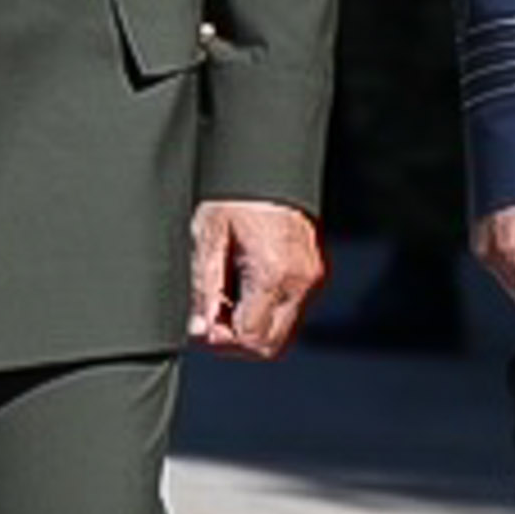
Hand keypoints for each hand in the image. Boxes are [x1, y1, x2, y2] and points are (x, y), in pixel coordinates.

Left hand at [189, 200, 323, 356]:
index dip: (221, 341)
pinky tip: (244, 291)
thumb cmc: (238, 197)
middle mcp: (299, 282)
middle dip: (236, 341)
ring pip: (282, 334)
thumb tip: (200, 328)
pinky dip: (265, 313)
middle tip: (211, 320)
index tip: (202, 328)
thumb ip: (203, 289)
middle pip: (270, 344)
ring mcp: (311, 281)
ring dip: (250, 328)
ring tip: (226, 301)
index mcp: (273, 274)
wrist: (269, 168)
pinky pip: (290, 313)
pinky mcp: (314, 276)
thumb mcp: (208, 239)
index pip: (250, 337)